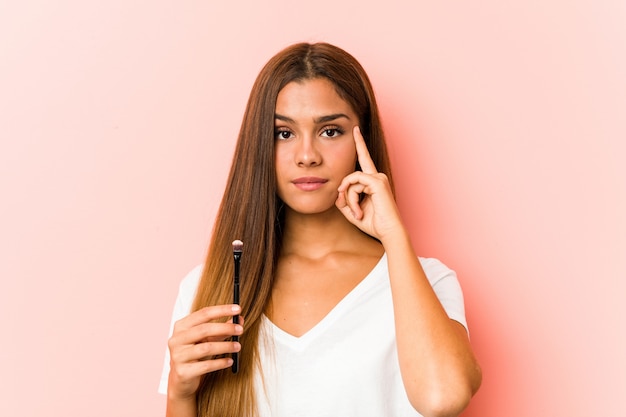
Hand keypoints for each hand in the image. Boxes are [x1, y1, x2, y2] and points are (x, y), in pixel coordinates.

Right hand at [166, 304, 242, 399]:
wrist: (181, 380)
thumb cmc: (195, 355)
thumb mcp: (208, 339)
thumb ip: (222, 329)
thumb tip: (240, 319)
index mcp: (181, 326)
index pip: (203, 313)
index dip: (222, 310)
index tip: (238, 309)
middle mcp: (176, 339)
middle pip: (204, 329)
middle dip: (225, 328)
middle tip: (240, 329)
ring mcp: (178, 356)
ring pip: (206, 348)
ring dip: (225, 346)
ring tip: (238, 346)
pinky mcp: (183, 372)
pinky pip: (206, 366)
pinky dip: (220, 363)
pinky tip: (230, 361)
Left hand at [335, 126, 403, 241]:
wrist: (388, 232)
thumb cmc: (373, 223)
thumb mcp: (352, 211)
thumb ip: (343, 199)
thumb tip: (338, 191)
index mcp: (372, 181)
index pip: (364, 158)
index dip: (359, 143)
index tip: (356, 129)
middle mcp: (376, 177)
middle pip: (351, 176)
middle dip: (349, 194)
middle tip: (356, 212)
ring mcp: (378, 178)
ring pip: (351, 181)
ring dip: (350, 199)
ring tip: (357, 213)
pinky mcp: (377, 182)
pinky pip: (355, 182)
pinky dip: (352, 197)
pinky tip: (358, 209)